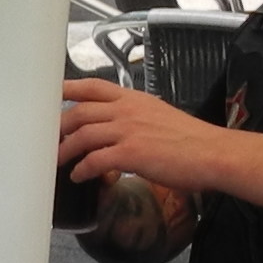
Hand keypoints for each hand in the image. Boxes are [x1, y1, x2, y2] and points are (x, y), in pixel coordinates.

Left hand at [56, 76, 232, 191]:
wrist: (212, 153)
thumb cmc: (191, 140)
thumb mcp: (159, 116)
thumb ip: (135, 118)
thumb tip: (118, 132)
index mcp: (134, 98)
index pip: (93, 86)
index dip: (69, 88)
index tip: (52, 93)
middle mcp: (127, 110)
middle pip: (79, 112)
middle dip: (59, 126)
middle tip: (49, 138)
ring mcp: (127, 130)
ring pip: (82, 135)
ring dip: (65, 150)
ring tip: (58, 161)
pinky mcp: (130, 153)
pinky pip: (95, 160)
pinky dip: (82, 169)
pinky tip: (79, 176)